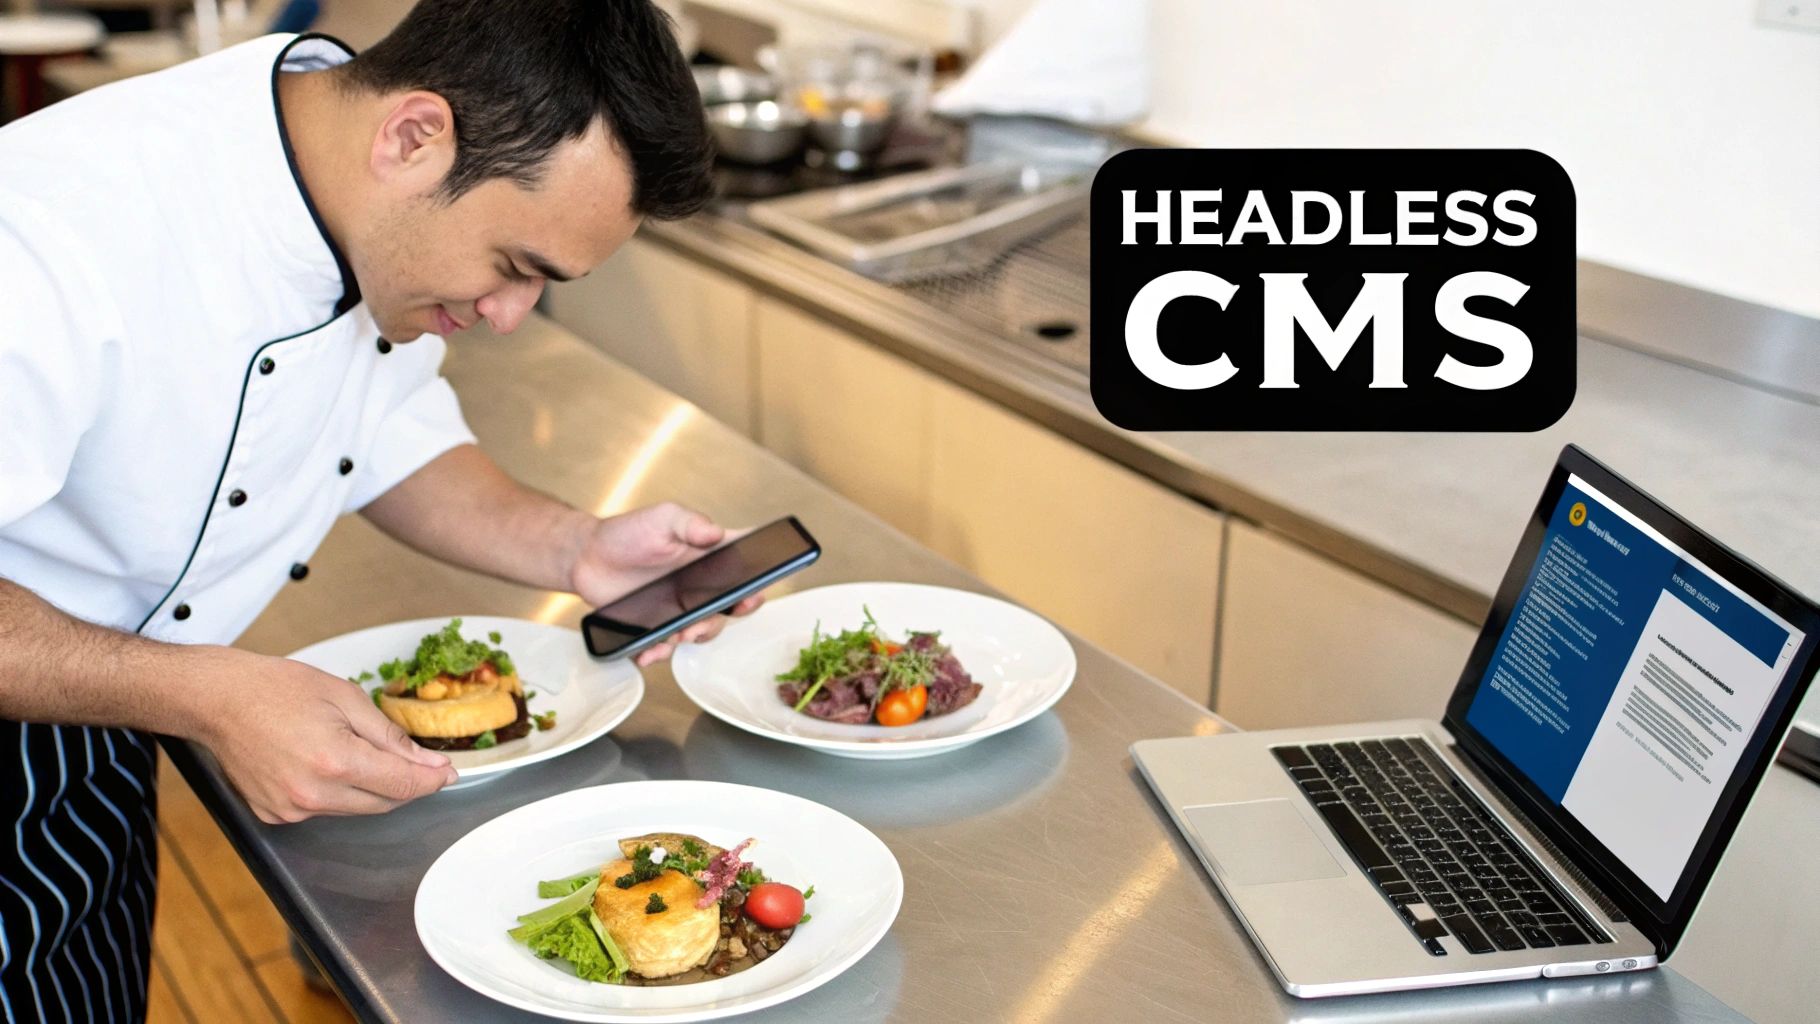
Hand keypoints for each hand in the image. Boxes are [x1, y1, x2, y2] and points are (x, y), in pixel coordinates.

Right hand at [187, 648, 457, 822]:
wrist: (217, 700)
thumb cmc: (277, 689)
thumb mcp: (345, 697)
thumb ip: (390, 736)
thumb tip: (428, 762)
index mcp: (335, 761)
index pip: (402, 785)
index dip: (431, 780)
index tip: (448, 773)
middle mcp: (312, 795)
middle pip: (383, 802)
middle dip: (406, 783)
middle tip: (417, 761)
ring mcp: (290, 810)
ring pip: (355, 808)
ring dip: (371, 788)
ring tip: (358, 750)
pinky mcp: (274, 815)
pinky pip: (324, 810)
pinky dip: (338, 792)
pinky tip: (326, 764)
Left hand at [568, 502, 764, 666]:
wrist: (586, 557)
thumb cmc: (626, 533)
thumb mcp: (662, 518)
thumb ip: (690, 523)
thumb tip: (716, 533)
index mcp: (709, 554)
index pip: (745, 565)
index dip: (758, 579)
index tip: (755, 589)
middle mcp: (700, 583)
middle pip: (732, 604)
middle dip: (731, 614)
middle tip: (717, 615)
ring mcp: (681, 606)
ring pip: (703, 629)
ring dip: (698, 635)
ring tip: (681, 635)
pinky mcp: (658, 624)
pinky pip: (668, 644)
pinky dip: (661, 651)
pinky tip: (651, 650)